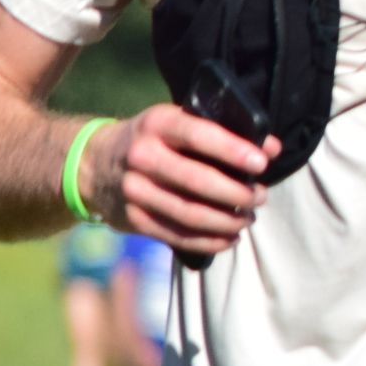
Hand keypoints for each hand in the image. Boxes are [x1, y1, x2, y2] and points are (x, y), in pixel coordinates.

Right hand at [93, 105, 278, 254]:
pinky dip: (209, 241)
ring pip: (190, 213)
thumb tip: (272, 148)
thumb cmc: (155, 141)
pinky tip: (230, 237)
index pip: (199, 135)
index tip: (261, 164)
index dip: (233, 151)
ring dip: (228, 221)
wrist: (93, 163)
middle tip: (261, 197)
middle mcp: (142, 156)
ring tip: (248, 218)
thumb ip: (224, 134)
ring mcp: (134, 189)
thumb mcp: (179, 124)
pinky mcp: (133, 218)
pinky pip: (177, 235)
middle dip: (237, 193)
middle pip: (197, 181)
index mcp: (158, 124)